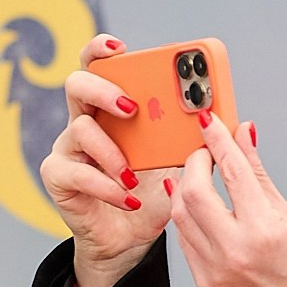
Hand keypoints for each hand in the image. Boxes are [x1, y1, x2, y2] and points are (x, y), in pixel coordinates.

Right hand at [41, 35, 171, 286]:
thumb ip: (191, 137)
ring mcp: (68, 148)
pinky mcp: (58, 177)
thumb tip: (228, 119)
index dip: (101, 49)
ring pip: (80, 130)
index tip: (120, 47)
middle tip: (132, 108)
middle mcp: (84, 120)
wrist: (130, 239)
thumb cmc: (152, 192)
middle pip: (77, 84)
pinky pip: (78, 173)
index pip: (97, 64)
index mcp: (110, 107)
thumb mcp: (177, 162)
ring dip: (112, 152)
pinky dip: (107, 186)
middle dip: (104, 90)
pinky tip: (128, 198)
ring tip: (135, 175)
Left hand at [171, 111, 286, 286]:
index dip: (219, 140)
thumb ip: (257, 172)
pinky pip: (184, 241)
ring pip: (180, 215)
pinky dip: (188, 218)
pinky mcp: (205, 284)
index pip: (233, 171)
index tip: (210, 122)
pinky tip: (199, 208)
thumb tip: (243, 134)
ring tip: (200, 177)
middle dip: (195, 163)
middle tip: (206, 154)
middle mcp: (236, 250)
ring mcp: (216, 270)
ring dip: (185, 188)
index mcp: (264, 230)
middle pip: (194, 192)